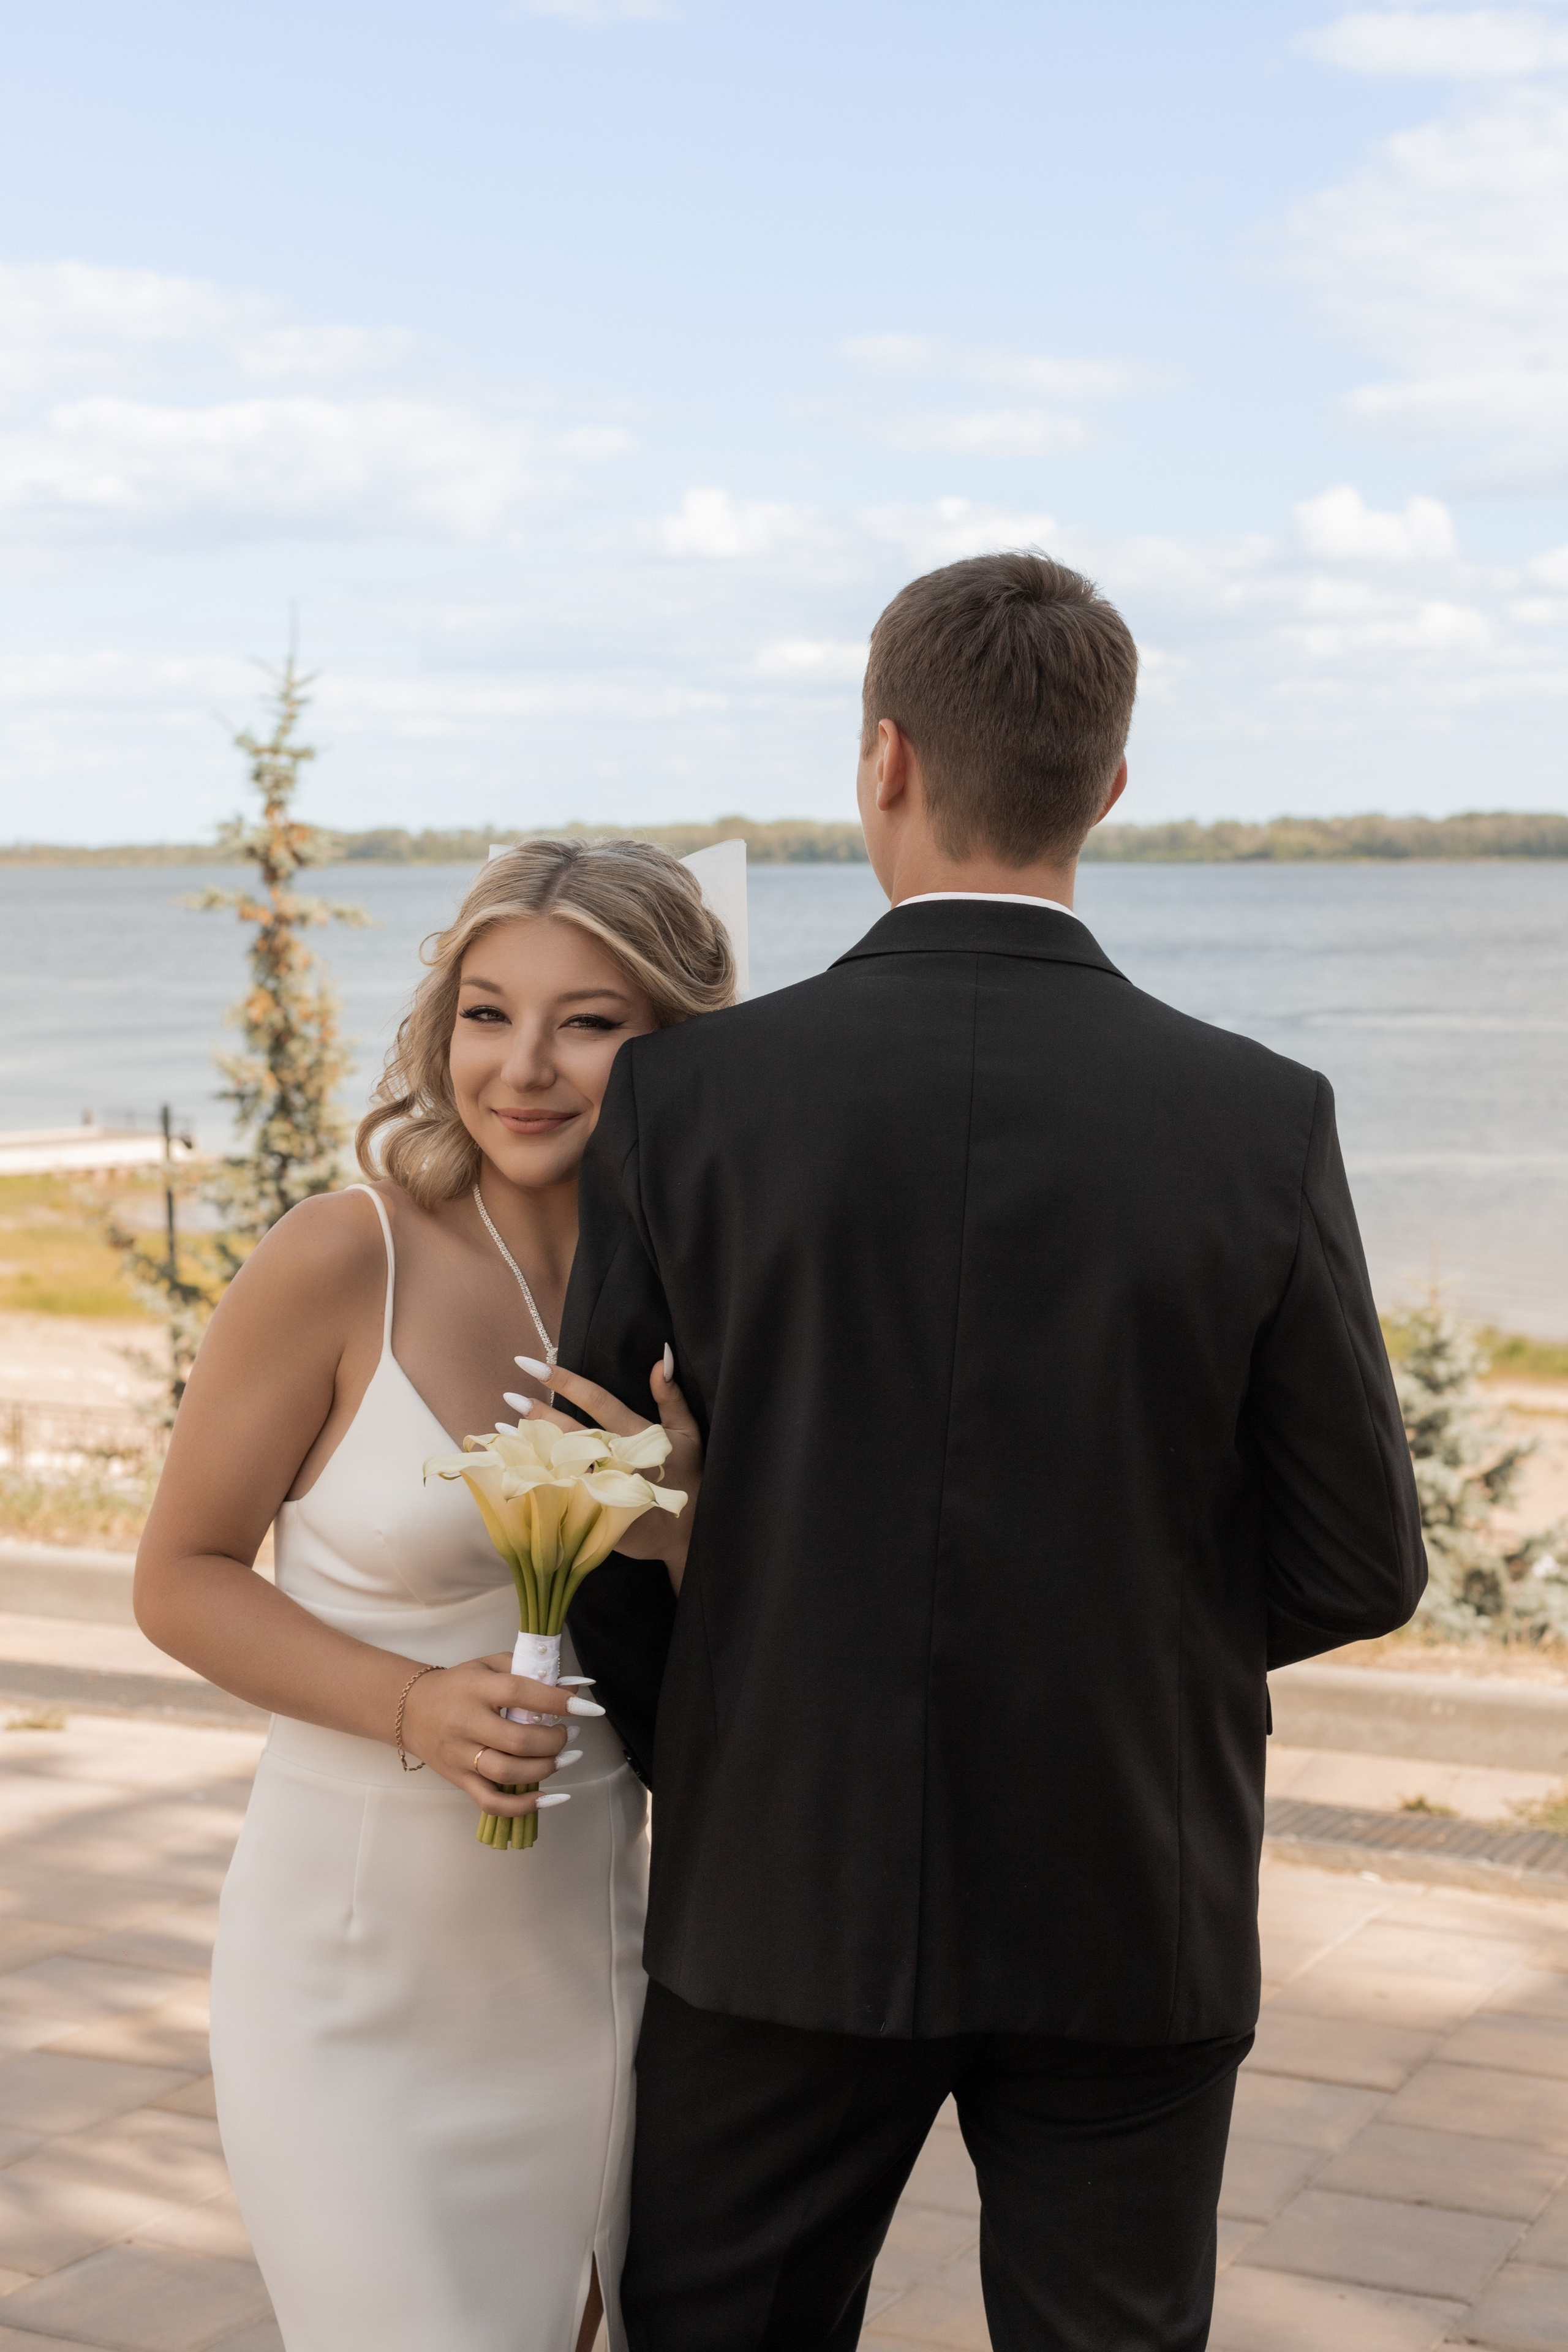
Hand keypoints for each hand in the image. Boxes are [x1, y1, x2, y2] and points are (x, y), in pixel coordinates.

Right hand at [399, 1653, 589, 1817]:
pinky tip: (549, 1797)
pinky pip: (491, 1802)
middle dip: (554, 1741)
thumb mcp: (490, 1665)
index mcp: (476, 1688)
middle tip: (569, 1735)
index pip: (519, 1693)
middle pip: (517, 1741)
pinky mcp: (458, 1780)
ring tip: (564, 1758)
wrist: (411, 1710)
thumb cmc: (459, 1685)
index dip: (556, 1701)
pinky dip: (523, 1807)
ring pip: (507, 1773)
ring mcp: (461, 1756)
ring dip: (545, 1769)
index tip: (586, 1707)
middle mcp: (466, 1723)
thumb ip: (530, 1670)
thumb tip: (576, 1686)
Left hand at [514, 1356, 701, 1583]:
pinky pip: (560, 1496)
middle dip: (539, 1415)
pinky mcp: (595, 1517)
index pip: (597, 1401)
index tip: (532, 1365)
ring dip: (529, 1447)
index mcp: (639, 1437)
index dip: (565, 1381)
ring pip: (559, 1465)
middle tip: (510, 1396)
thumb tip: (661, 1358)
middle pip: (570, 1433)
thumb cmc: (689, 1476)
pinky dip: (534, 1479)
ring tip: (499, 1427)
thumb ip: (671, 1396)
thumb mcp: (688, 1433)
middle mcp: (617, 1463)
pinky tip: (512, 1467)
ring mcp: (604, 1493)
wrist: (688, 1537)